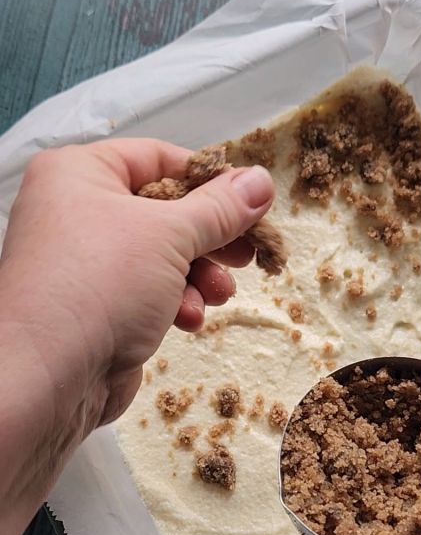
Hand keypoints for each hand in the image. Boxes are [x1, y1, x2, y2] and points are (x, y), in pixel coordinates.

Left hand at [0, 138, 273, 534]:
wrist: (47, 376)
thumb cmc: (98, 286)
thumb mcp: (171, 235)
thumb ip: (220, 208)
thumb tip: (259, 181)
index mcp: (80, 173)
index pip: (157, 158)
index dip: (208, 179)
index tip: (251, 202)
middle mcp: (76, 211)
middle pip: (164, 211)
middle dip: (210, 238)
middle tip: (248, 253)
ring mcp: (84, 263)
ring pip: (161, 257)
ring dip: (198, 276)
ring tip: (218, 294)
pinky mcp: (96, 307)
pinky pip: (147, 293)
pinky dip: (174, 303)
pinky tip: (186, 320)